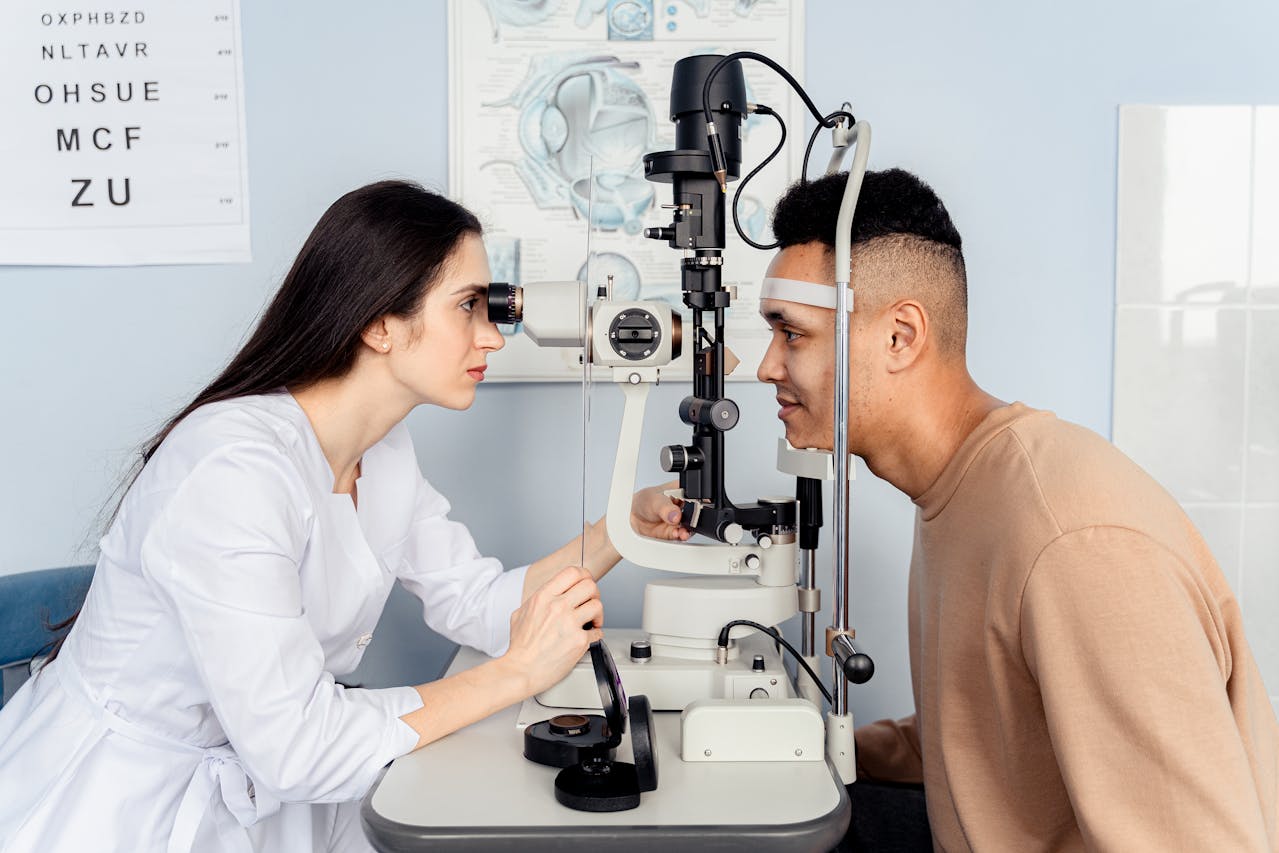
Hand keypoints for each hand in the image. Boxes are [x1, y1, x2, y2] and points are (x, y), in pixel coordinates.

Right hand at [504, 566, 602, 696]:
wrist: (521, 670)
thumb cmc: (520, 647)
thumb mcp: (521, 613)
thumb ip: (537, 601)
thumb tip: (550, 596)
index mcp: (543, 597)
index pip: (572, 572)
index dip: (584, 576)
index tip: (585, 583)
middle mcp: (558, 607)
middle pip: (590, 586)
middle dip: (594, 594)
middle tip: (590, 603)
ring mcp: (570, 623)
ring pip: (597, 606)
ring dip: (597, 614)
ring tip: (592, 621)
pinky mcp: (579, 641)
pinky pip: (598, 631)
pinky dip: (596, 634)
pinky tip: (588, 637)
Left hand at [631, 480, 690, 540]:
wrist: (633, 516)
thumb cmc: (644, 502)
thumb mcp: (654, 500)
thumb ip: (665, 507)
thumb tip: (675, 515)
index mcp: (682, 490)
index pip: (695, 496)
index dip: (698, 502)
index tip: (694, 508)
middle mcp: (684, 506)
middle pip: (695, 512)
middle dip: (693, 519)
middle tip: (685, 521)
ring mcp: (680, 519)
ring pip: (690, 526)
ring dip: (687, 530)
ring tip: (682, 532)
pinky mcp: (675, 531)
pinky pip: (681, 535)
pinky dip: (680, 536)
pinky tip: (677, 534)